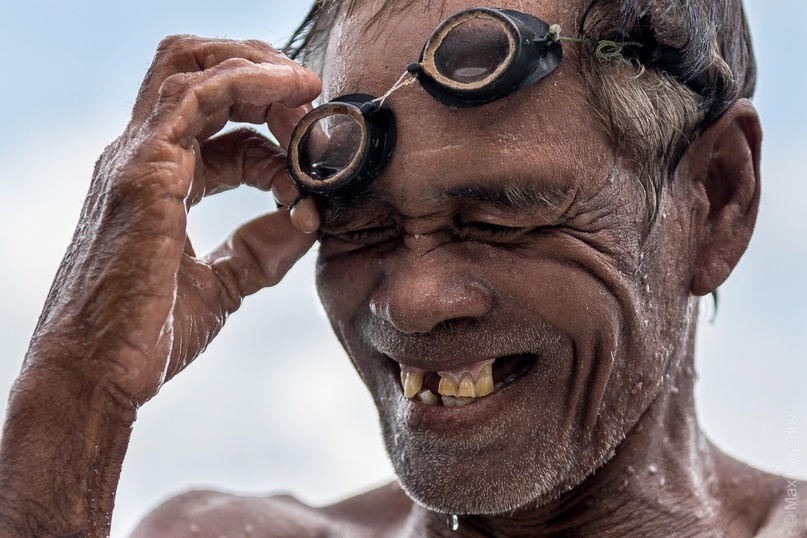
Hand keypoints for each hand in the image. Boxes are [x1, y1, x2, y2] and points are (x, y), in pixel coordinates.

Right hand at [25, 35, 321, 407]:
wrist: (98, 375)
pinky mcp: (144, 171)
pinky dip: (250, 80)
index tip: (313, 161)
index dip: (273, 133)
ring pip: (193, 67)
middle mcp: (142, 157)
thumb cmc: (146, 335)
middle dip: (263, 74)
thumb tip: (307, 218)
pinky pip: (198, 95)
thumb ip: (261, 250)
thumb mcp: (223, 285)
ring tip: (308, 91)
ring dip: (261, 69)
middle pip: (198, 72)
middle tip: (313, 100)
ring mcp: (138, 158)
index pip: (220, 126)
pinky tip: (292, 89)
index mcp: (157, 179)